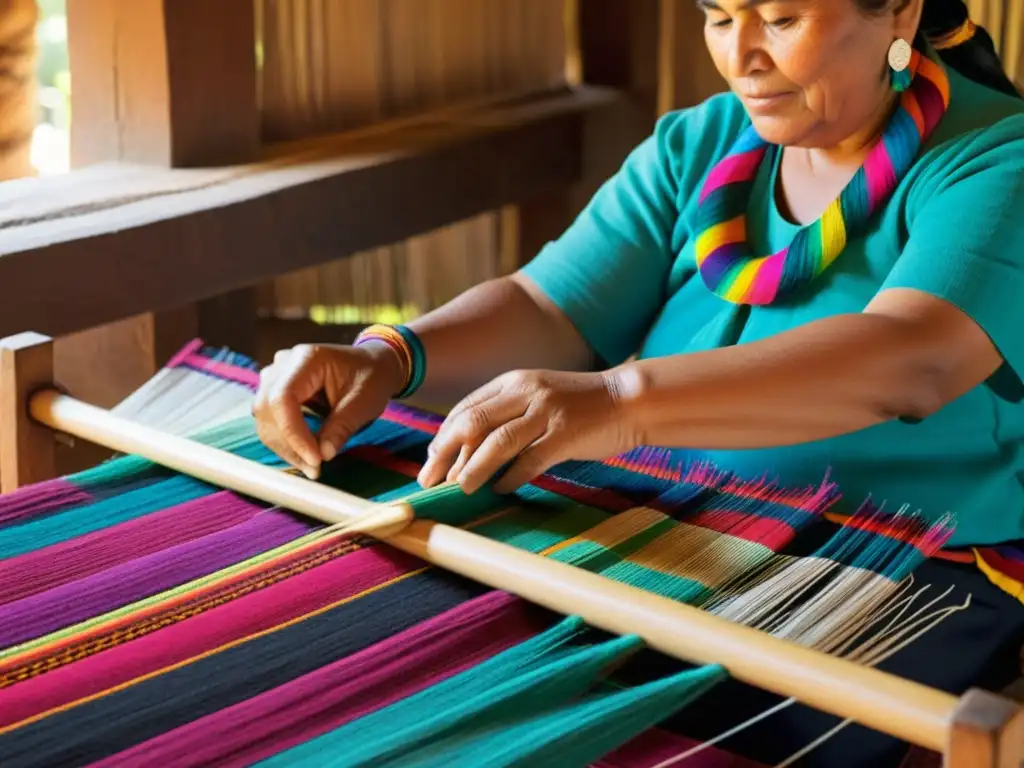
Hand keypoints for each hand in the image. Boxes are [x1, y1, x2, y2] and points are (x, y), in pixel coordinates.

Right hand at [253, 341, 404, 478]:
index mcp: (307, 358)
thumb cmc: (371, 378)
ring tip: (312, 467)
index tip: (315, 459)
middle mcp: (284, 363)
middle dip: (288, 445)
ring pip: (264, 418)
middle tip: (314, 470)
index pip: (283, 397)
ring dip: (285, 447)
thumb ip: (342, 427)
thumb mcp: (364, 402)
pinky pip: (270, 420)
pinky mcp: (275, 390)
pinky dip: (285, 441)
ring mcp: (276, 376)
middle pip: (268, 409)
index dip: (293, 432)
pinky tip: (305, 456)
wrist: (372, 365)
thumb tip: (323, 454)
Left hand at [418, 368, 637, 494]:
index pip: (466, 408)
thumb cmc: (579, 405)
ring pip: (496, 442)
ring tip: (460, 488)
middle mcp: (525, 392)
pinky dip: (511, 477)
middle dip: (445, 453)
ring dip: (473, 468)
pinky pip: (529, 461)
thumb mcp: (537, 397)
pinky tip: (501, 489)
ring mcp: (545, 413)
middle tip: (431, 479)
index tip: (431, 460)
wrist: (627, 400)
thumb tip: (468, 449)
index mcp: (513, 381)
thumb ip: (507, 414)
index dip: (443, 436)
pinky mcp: (564, 435)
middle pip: (472, 423)